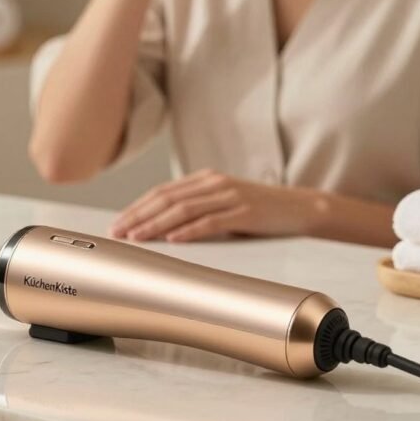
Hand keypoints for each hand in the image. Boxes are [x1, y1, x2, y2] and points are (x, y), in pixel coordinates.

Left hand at [107, 168, 317, 242]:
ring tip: (137, 237)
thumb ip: (199, 211)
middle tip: (118, 232)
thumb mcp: (225, 205)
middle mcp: (214, 183)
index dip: (137, 207)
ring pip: (184, 208)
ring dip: (156, 223)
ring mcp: (230, 196)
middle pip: (167, 198)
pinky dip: (190, 230)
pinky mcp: (245, 212)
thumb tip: (165, 230)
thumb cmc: (261, 212)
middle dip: (138, 215)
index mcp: (206, 180)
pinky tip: (174, 240)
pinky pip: (212, 221)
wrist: (301, 208)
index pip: (162, 192)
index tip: (118, 224)